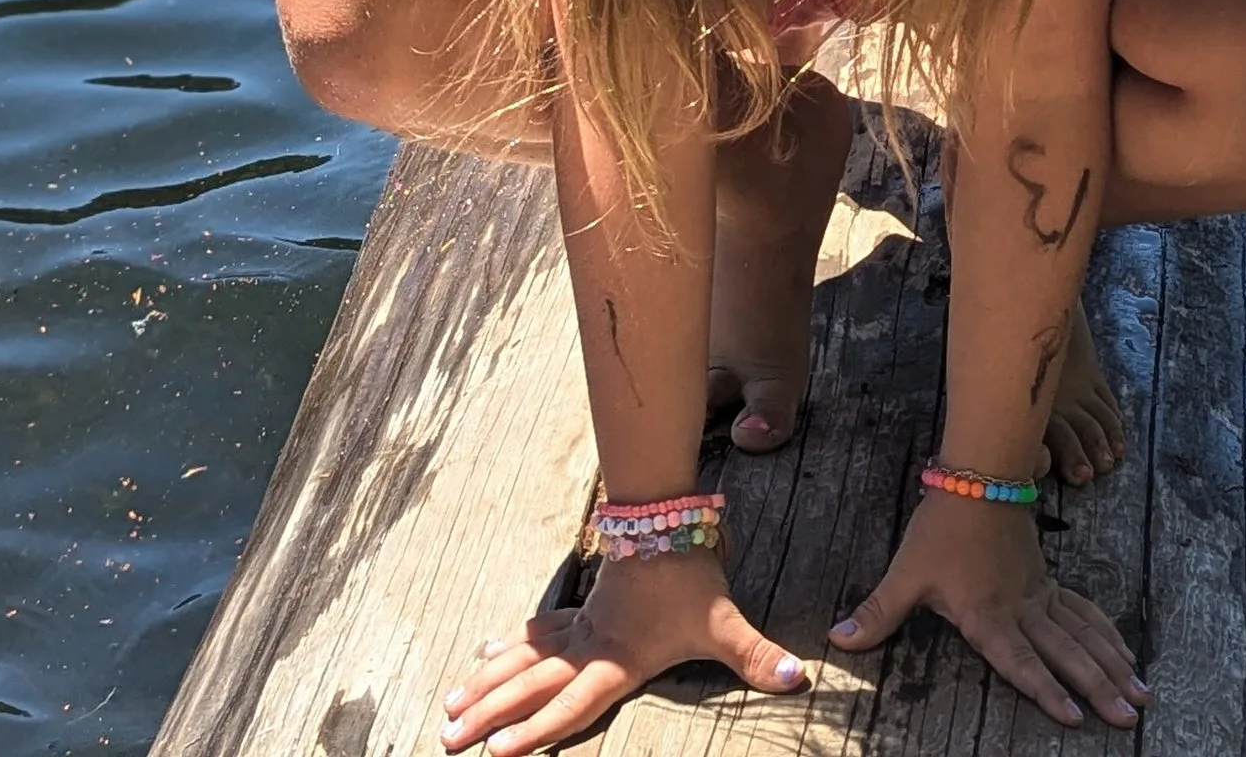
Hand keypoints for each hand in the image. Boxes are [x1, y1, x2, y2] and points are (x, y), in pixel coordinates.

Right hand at [441, 550, 806, 752]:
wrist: (667, 512)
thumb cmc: (694, 573)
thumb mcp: (725, 620)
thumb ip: (756, 654)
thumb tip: (799, 678)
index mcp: (618, 659)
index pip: (572, 704)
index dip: (535, 730)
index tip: (495, 751)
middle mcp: (590, 646)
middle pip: (531, 683)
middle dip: (489, 712)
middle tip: (446, 736)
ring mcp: (582, 625)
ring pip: (524, 658)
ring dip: (487, 681)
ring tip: (449, 705)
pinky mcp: (584, 608)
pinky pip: (538, 632)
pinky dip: (508, 645)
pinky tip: (483, 652)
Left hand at [828, 492, 1146, 727]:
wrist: (979, 473)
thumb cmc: (942, 525)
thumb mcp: (906, 572)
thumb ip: (876, 612)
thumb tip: (836, 641)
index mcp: (988, 616)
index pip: (1021, 661)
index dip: (1046, 690)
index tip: (1075, 716)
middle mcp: (1022, 610)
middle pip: (1066, 653)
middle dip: (1098, 687)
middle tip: (1128, 716)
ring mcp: (1039, 595)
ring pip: (1083, 634)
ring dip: (1112, 663)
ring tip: (1141, 694)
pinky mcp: (1047, 581)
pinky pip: (1083, 612)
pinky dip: (1107, 634)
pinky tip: (1126, 652)